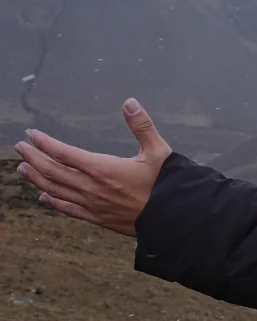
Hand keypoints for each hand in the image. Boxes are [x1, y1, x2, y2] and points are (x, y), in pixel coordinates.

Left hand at [14, 99, 171, 237]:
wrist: (173, 218)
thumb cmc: (166, 184)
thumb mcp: (158, 150)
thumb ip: (141, 125)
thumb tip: (129, 102)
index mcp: (103, 168)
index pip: (64, 153)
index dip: (45, 143)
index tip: (31, 134)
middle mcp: (92, 187)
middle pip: (53, 171)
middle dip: (34, 158)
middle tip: (20, 148)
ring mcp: (92, 205)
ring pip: (55, 190)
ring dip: (36, 179)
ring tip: (22, 169)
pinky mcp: (97, 218)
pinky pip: (68, 209)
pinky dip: (52, 202)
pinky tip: (43, 197)